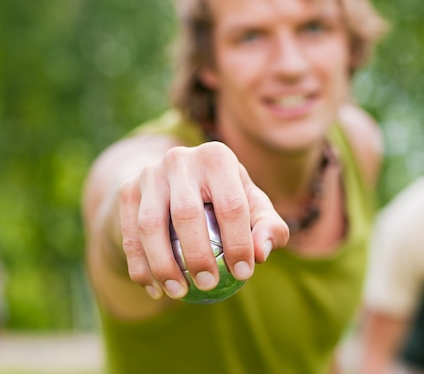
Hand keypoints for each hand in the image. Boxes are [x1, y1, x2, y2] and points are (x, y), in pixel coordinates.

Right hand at [118, 141, 288, 299]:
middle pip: (187, 213)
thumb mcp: (254, 208)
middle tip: (208, 285)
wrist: (177, 184)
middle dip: (197, 256)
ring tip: (179, 293)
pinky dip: (140, 267)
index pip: (230, 205)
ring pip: (150, 225)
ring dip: (163, 265)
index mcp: (217, 157)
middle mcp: (180, 159)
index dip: (239, 243)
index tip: (242, 274)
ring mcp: (149, 172)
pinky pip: (130, 234)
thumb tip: (261, 254)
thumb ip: (270, 229)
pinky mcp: (127, 190)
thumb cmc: (227, 200)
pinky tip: (156, 291)